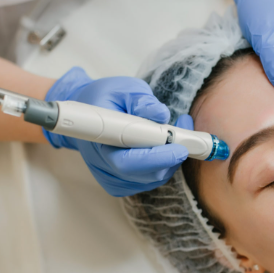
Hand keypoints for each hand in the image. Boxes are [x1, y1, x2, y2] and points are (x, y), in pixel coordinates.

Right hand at [43, 67, 188, 196]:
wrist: (87, 116)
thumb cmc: (105, 99)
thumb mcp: (123, 89)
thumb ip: (142, 100)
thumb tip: (161, 114)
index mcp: (99, 141)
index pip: (128, 161)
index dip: (156, 157)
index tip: (179, 147)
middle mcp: (103, 165)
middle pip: (144, 174)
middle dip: (171, 158)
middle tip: (186, 136)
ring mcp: (111, 178)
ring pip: (150, 179)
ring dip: (170, 160)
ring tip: (176, 134)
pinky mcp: (119, 184)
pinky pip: (148, 182)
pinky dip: (162, 167)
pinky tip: (164, 148)